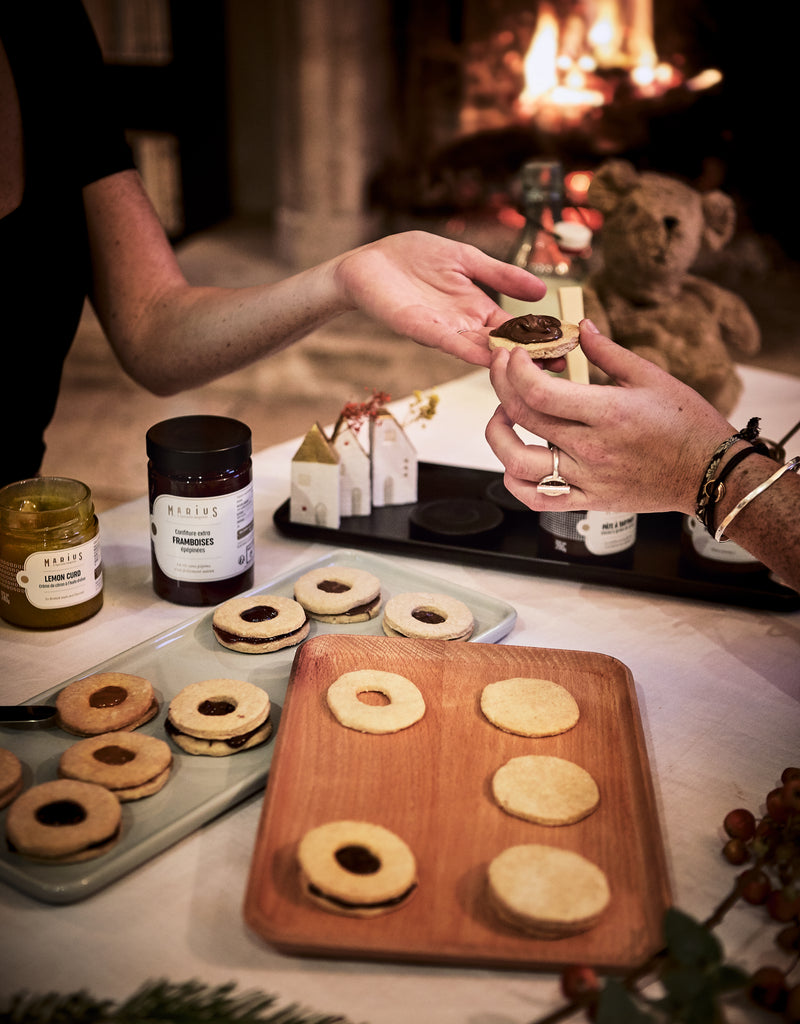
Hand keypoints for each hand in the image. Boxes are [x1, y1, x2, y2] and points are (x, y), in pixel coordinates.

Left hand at [332, 230, 547, 366]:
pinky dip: (468, 350)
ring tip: (531, 370)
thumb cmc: (412, 258)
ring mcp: (442, 330)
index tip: (567, 347)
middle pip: (502, 346)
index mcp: (477, 309)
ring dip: (503, 360)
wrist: (367, 263)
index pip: (515, 329)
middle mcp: (463, 326)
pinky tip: (488, 357)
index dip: (539, 337)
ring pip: (479, 350)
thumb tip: (541, 290)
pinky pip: (447, 341)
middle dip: (528, 358)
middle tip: (560, 369)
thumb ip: (500, 275)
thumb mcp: (465, 258)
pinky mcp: (418, 328)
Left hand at [485, 320, 733, 514]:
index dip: (516, 369)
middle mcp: (591, 448)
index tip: (514, 354)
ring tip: (503, 417)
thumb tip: (580, 326)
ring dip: (498, 437)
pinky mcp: (588, 500)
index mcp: (607, 413)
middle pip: (523, 418)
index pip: (539, 392)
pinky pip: (537, 499)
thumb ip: (608, 352)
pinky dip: (515, 482)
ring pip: (519, 464)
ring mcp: (587, 479)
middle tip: (502, 370)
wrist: (710, 473)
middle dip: (501, 386)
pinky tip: (515, 462)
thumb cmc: (686, 422)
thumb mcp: (651, 377)